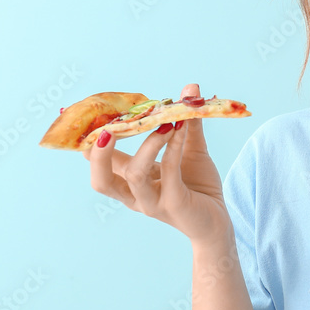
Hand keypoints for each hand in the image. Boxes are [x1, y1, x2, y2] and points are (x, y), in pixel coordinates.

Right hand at [84, 83, 232, 244]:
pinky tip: (181, 129)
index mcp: (130, 182)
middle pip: (101, 180)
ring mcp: (152, 202)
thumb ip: (187, 122)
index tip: (94, 112)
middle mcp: (135, 194)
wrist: (217, 221)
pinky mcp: (174, 204)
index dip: (92, 141)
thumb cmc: (197, 185)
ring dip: (147, 145)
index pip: (101, 163)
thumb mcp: (190, 149)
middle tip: (109, 126)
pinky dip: (173, 147)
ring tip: (165, 122)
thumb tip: (190, 89)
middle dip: (99, 154)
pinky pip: (168, 171)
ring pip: (134, 175)